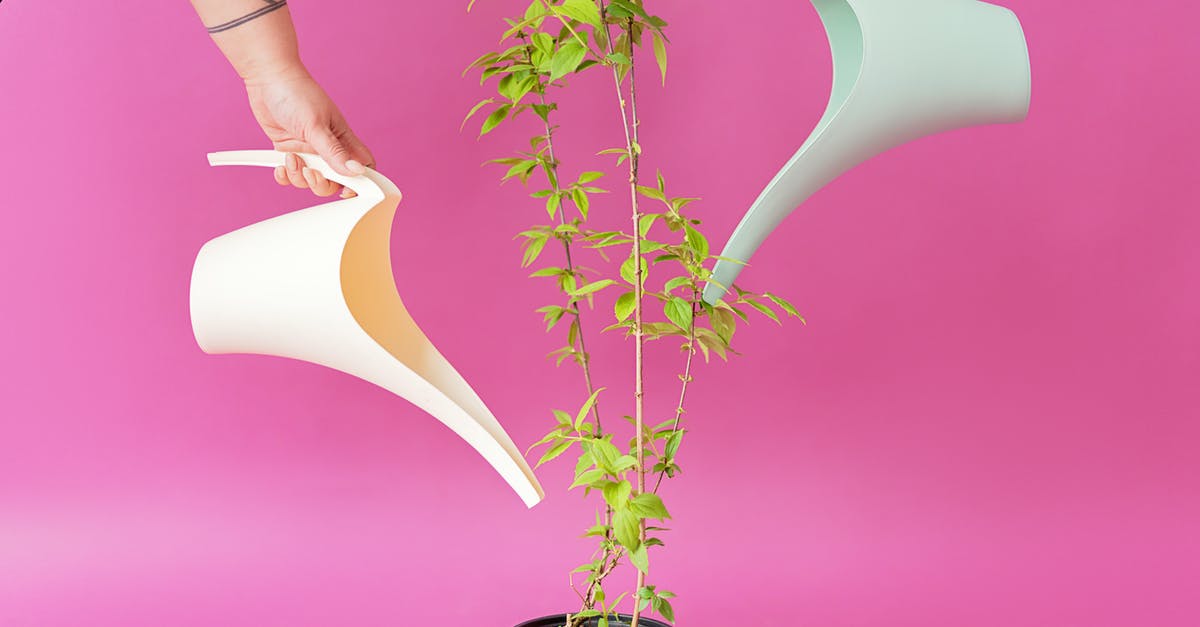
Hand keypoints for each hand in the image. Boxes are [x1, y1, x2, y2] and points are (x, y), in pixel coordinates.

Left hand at [244, 70, 374, 197]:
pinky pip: (290, 173)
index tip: (347, 190)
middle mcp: (327, 147)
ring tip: (291, 158)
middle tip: (311, 173)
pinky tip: (280, 165)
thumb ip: (334, 152)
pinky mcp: (289, 150)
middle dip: (322, 183)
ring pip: (310, 179)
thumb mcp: (316, 125)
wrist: (267, 78)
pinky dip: (285, 175)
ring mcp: (308, 150)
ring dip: (299, 176)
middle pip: (334, 180)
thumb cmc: (297, 94)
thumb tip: (356, 172)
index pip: (362, 166)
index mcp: (343, 139)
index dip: (360, 182)